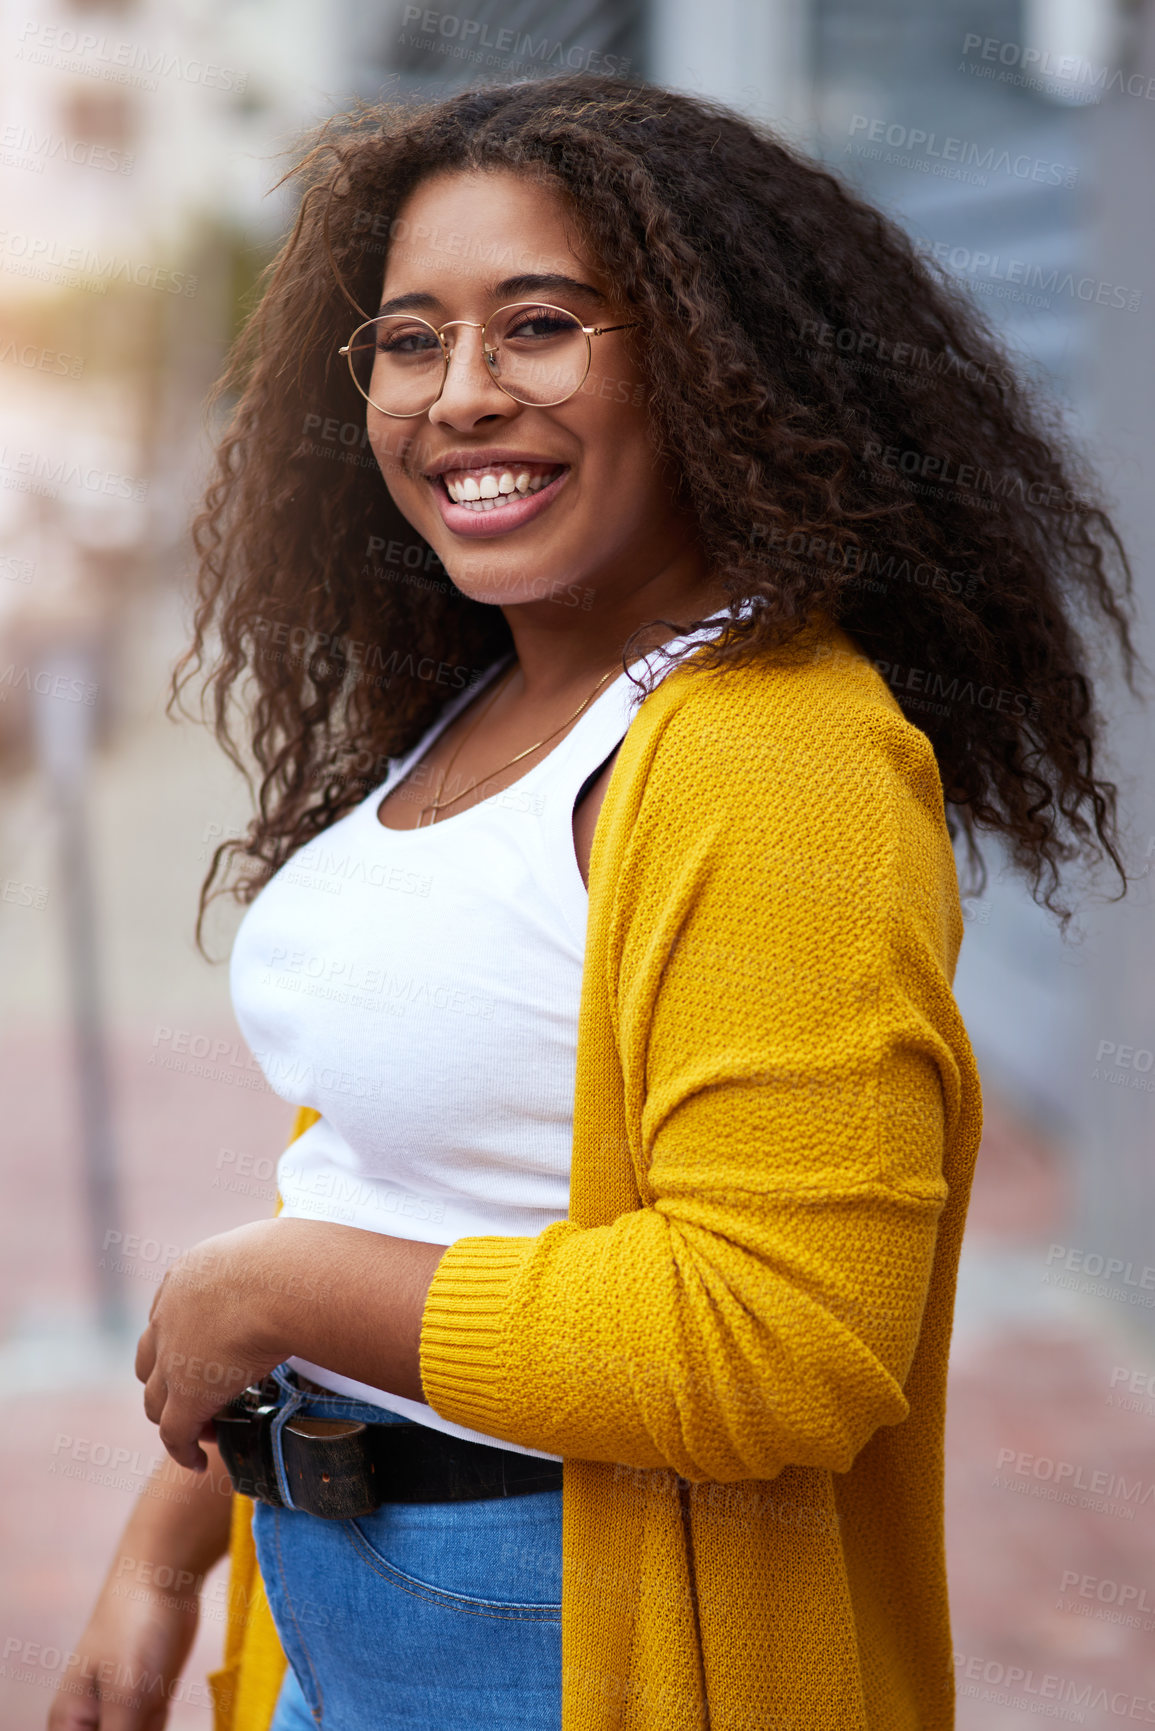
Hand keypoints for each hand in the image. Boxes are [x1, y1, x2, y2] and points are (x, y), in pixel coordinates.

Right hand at [46, 1580, 199, 1730]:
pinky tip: (163, 1706)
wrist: (164, 1573)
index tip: (135, 1729)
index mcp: (67, 1726)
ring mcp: (120, 1712)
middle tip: (149, 1719)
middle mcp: (89, 1723)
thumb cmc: (136, 1629)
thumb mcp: (128, 1698)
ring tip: (154, 1701)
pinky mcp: (148, 1701)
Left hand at [136, 1216, 448, 1470]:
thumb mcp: (279, 1250)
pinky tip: (196, 1463)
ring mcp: (172, 1357)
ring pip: (157, 1400)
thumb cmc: (295, 1258)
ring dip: (176, 1416)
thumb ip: (286, 1262)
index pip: (170, 1315)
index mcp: (188, 1275)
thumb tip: (328, 1258)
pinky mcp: (186, 1395)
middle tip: (200, 1394)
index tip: (208, 1354)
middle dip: (169, 1379)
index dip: (184, 1340)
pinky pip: (174, 1434)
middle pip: (151, 1359)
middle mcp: (169, 1315)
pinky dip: (182, 1450)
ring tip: (203, 1430)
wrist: (281, 1280)